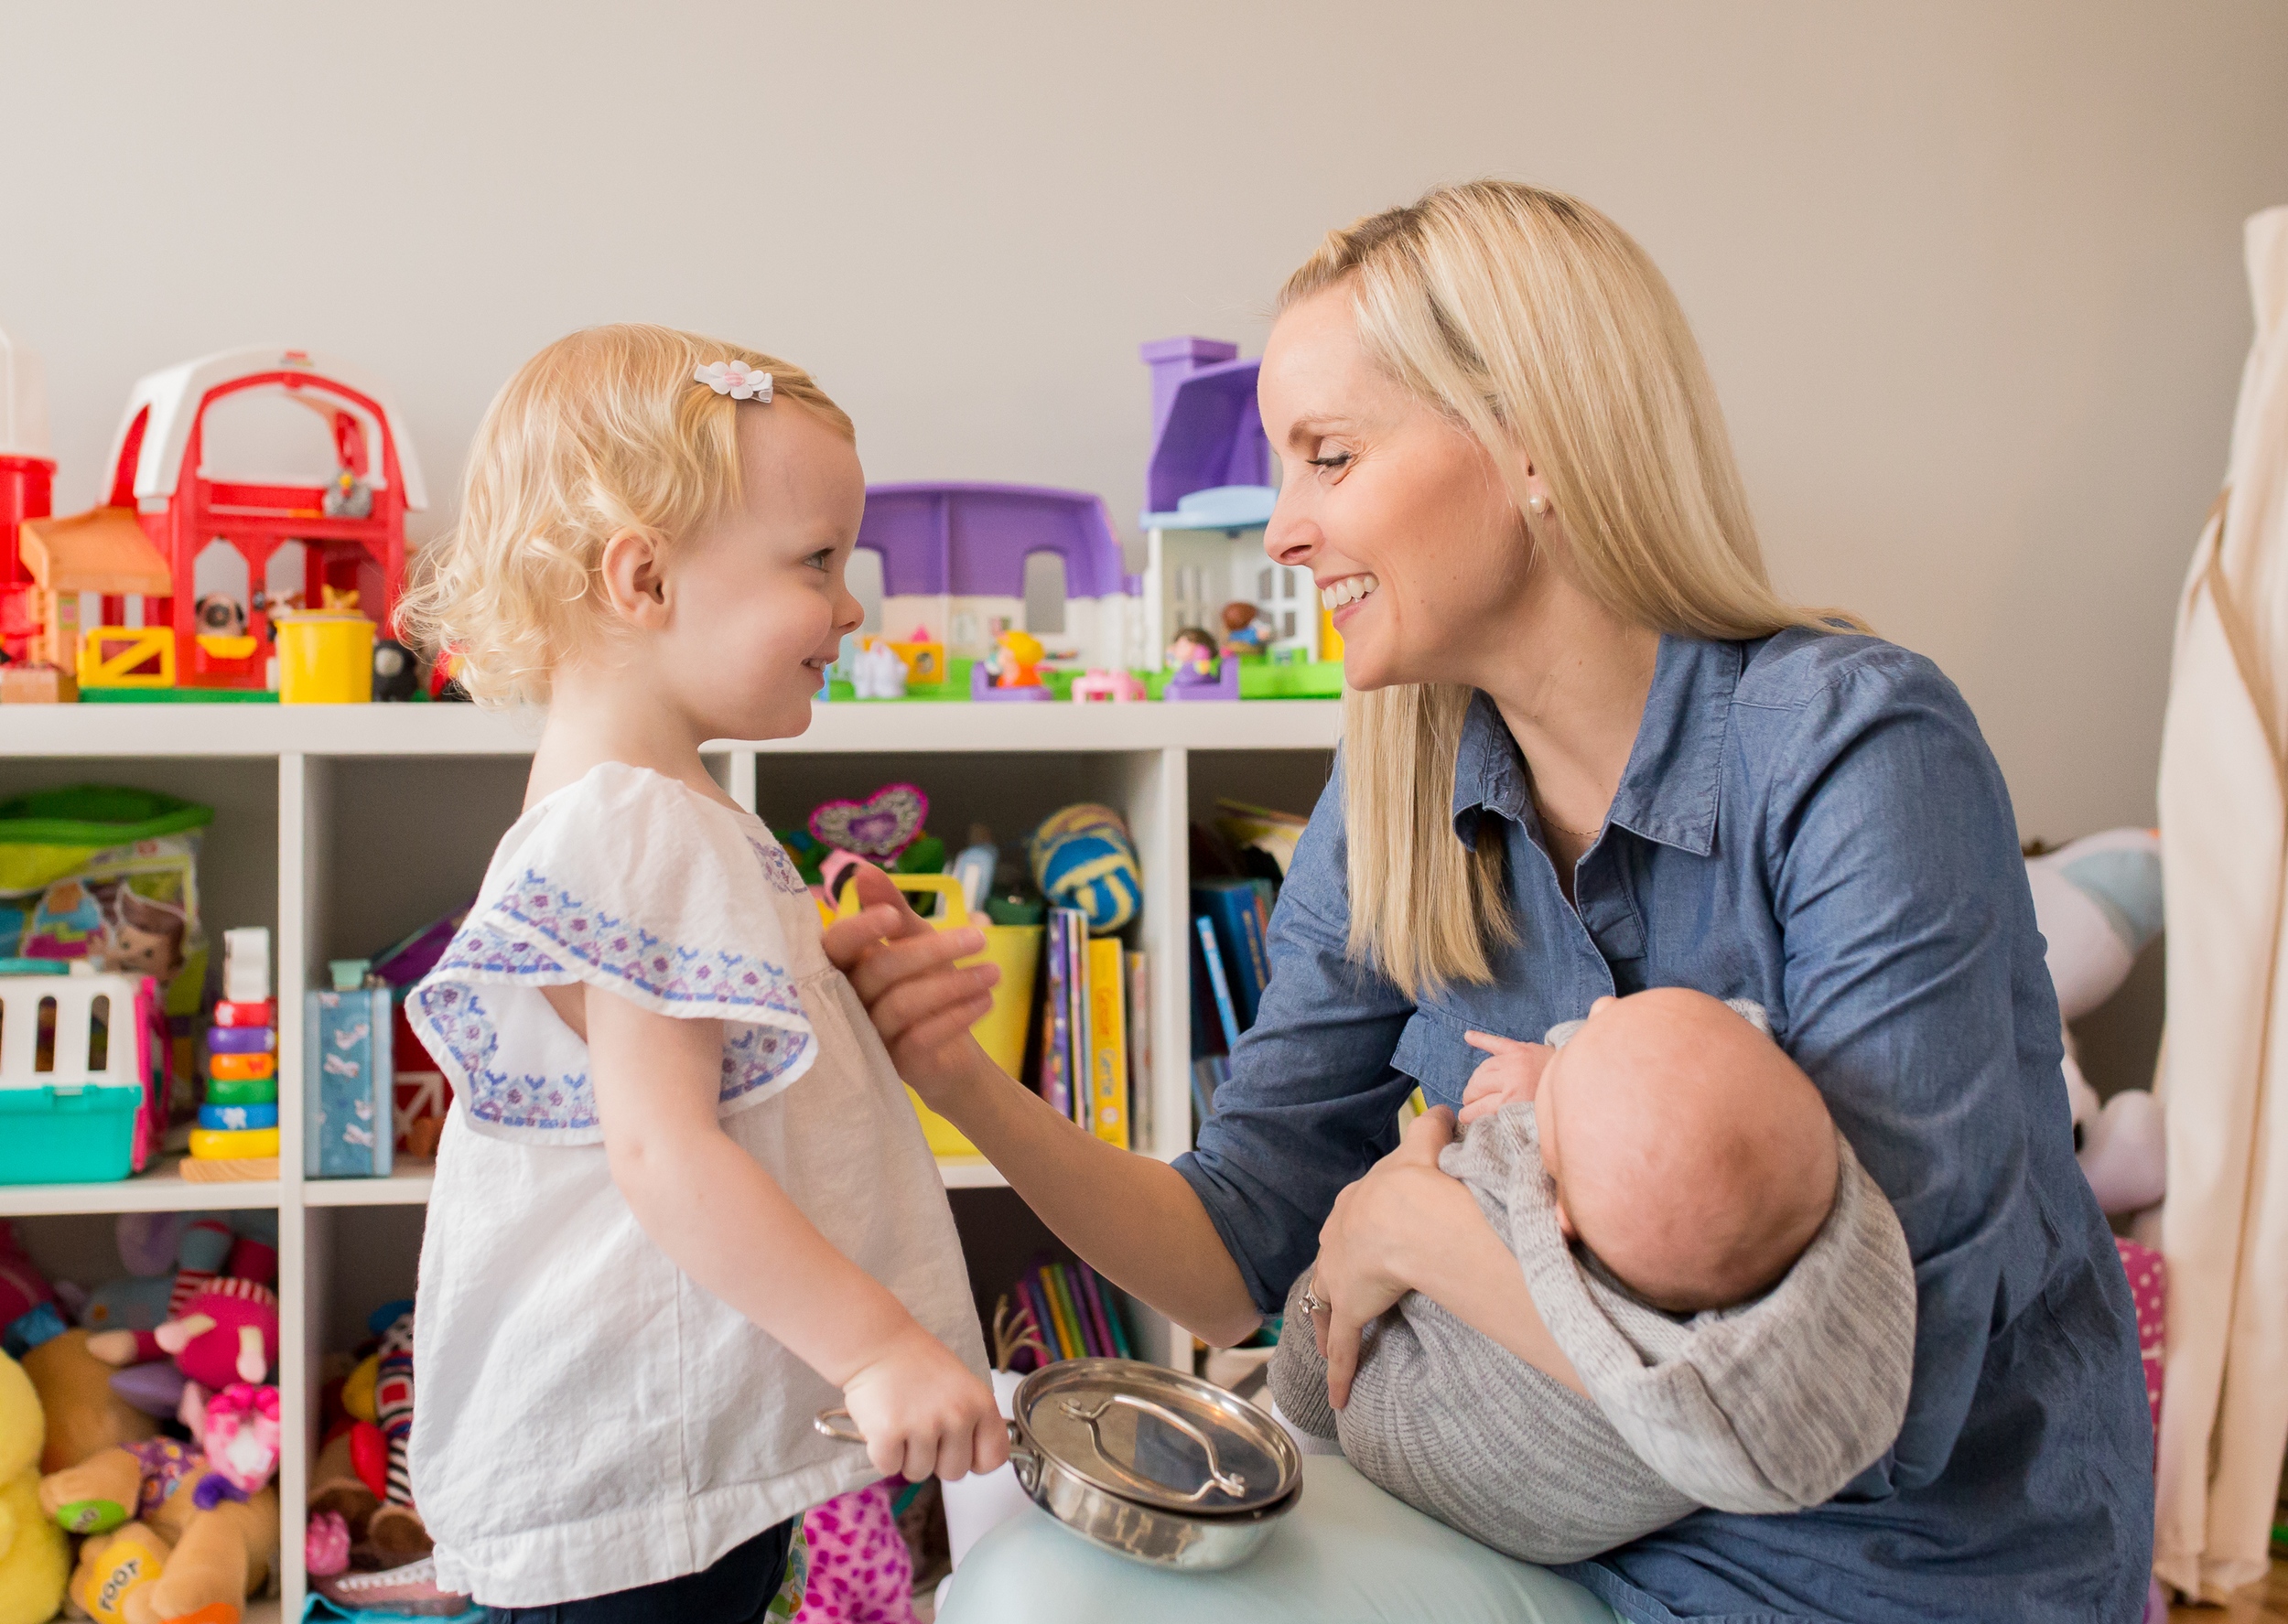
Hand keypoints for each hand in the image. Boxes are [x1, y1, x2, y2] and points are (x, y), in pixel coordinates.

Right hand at [824, 863, 1002, 1099]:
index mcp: (844, 965)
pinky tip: (985, 1002)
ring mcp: (865, 1036)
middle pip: (878, 971)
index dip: (860, 929)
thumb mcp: (914, 940)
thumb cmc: (923, 984)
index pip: (836, 944)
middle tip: (979, 938)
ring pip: (902, 1005)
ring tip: (993, 974)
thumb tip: (865, 871)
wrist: (947, 1051)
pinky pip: (920, 1038)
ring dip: (955, 984)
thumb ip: (892, 909)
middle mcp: (845, 1001)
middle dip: (932, 951)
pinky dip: (957, 1016)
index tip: (893, 916)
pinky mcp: (890, 1064)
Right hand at [840, 1326, 1011, 1482]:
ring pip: (919, 1473)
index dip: (975, 1460)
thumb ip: (974, 1420)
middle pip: (954, 1473)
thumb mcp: (963, 1385)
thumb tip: (979, 1459)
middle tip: (922, 1428)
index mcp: (980, 1403)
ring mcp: (923, 1425)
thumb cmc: (917, 1363)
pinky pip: (889, 1468)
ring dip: (907, 1456)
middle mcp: (957, 1415)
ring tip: (902, 1421)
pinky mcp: (889, 1433)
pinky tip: (884, 1426)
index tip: (961, 1449)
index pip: (994, 1458)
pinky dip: (882, 1454)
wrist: (878, 1343)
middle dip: (936, 1460)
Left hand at [1312, 1106, 1475, 1408]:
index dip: (1359, 1230)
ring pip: (1323, 1304)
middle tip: (1344, 1291)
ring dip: (1324, 1323)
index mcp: (1355, 1205)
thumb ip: (1436, 1126)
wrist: (1404, 1213)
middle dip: (1334, 1276)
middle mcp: (1338, 1241)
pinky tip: (1338, 1396)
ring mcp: (1339, 1278)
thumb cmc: (1415, 1182)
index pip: (1351, 1218)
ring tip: (1326, 1341)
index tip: (1367, 1241)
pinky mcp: (1349, 1311)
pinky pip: (1342, 1348)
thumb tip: (1450, 1107)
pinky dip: (1339, 1372)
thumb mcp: (1425, 1147)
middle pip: (1330, 1260)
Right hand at [1458, 1031, 1551, 1124]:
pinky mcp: (1519, 1048)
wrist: (1584, 1079)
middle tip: (1469, 1105)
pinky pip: (1495, 1042)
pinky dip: (1481, 1038)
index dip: (1468, 1116)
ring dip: (1475, 1081)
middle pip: (1476, 1088)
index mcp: (1514, 1100)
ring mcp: (1514, 1061)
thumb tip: (1487, 1128)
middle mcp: (1511, 1079)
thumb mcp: (1535, 1122)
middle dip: (1469, 1099)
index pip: (1477, 1109)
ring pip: (1481, 1070)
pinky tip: (1468, 1036)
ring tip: (1475, 1090)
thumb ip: (1511, 1123)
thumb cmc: (1557, 1105)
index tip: (1465, 1120)